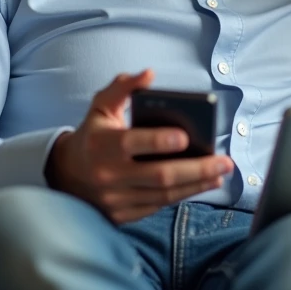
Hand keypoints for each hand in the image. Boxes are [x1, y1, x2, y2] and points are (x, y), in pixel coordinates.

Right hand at [45, 70, 233, 223]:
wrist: (65, 175)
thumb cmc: (93, 135)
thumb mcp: (100, 106)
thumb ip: (123, 88)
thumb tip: (149, 74)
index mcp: (104, 144)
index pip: (134, 143)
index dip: (160, 141)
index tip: (186, 136)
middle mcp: (109, 175)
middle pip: (159, 176)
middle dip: (197, 170)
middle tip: (225, 162)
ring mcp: (115, 199)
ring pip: (163, 195)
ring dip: (196, 186)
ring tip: (220, 174)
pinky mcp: (122, 215)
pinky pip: (157, 206)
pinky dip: (182, 196)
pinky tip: (202, 185)